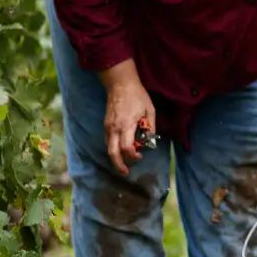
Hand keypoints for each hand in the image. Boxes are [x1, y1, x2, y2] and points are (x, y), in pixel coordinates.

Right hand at [98, 60, 155, 176]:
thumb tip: (149, 141)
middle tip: (126, 172)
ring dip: (116, 158)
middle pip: (112, 153)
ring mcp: (108, 127)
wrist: (120, 84)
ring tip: (124, 164)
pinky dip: (113, 149)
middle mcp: (114, 128)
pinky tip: (121, 151)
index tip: (140, 157)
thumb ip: (150, 127)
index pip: (126, 148)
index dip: (133, 156)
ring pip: (108, 148)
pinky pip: (108, 141)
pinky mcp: (106, 125)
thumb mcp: (150, 110)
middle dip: (118, 165)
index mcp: (126, 125)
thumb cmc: (137, 95)